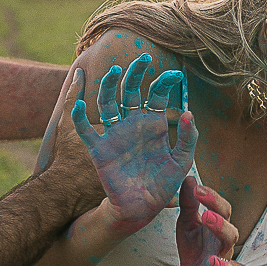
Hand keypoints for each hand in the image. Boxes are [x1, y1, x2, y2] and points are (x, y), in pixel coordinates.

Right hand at [70, 54, 196, 235]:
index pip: (156, 95)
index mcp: (153, 123)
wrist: (142, 207)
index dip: (164, 82)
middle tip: (143, 57)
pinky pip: (86, 130)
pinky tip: (79, 105)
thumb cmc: (163, 184)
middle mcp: (132, 124)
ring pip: (107, 102)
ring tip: (114, 71)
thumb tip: (187, 111)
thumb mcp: (181, 160)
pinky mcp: (100, 149)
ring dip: (109, 85)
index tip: (175, 73)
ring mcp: (115, 134)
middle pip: (130, 91)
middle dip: (135, 73)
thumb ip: (187, 137)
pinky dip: (80, 117)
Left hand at [176, 176, 237, 265]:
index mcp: (217, 231)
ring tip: (211, 262)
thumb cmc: (196, 248)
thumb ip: (189, 205)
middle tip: (208, 218)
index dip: (213, 200)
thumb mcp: (189, 225)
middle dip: (221, 227)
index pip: (223, 211)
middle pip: (230, 236)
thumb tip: (189, 178)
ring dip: (220, 265)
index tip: (198, 189)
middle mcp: (222, 250)